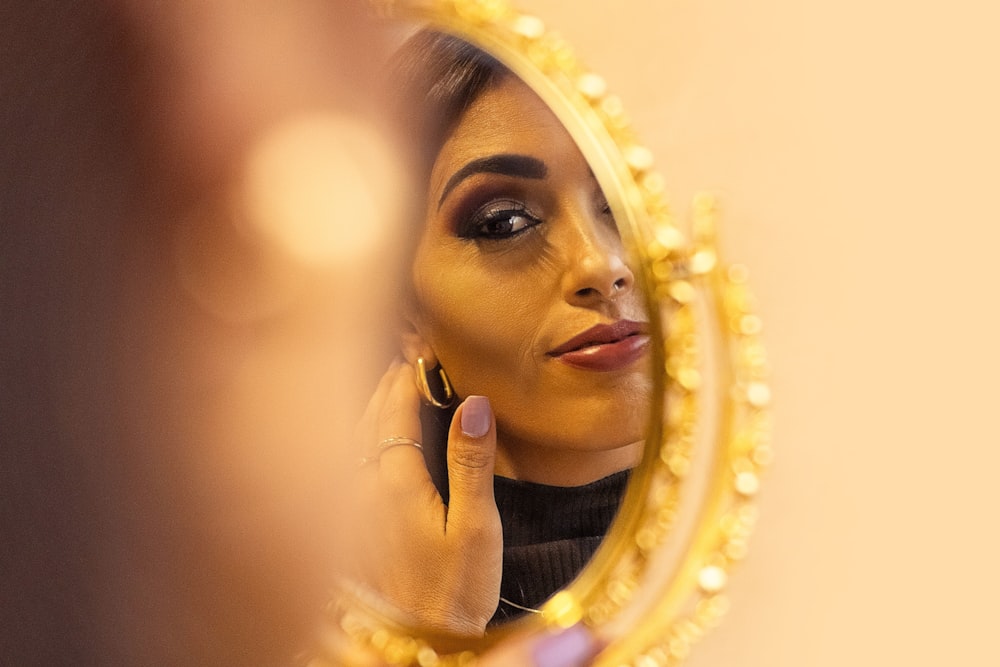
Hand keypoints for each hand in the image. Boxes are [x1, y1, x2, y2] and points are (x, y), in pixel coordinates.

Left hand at [350, 359, 502, 636]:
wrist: (417, 644)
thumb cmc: (455, 591)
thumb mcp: (477, 529)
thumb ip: (471, 463)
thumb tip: (472, 403)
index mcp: (394, 483)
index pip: (397, 412)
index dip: (410, 378)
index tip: (423, 352)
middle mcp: (362, 490)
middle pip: (367, 419)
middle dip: (384, 383)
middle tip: (404, 356)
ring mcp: (349, 510)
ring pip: (350, 441)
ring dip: (367, 406)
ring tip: (385, 384)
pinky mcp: (348, 529)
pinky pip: (344, 465)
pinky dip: (356, 436)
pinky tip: (364, 439)